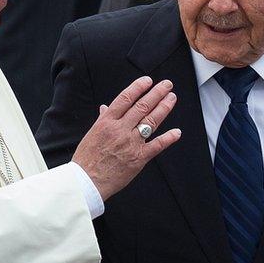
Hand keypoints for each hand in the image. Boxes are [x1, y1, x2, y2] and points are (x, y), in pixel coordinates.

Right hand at [72, 76, 181, 199]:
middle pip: (142, 106)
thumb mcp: (92, 134)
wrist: (86, 181)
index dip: (138, 87)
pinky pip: (157, 145)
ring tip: (171, 98)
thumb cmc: (87, 159)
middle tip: (167, 85)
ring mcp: (130, 143)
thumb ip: (102, 119)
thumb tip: (106, 107)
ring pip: (151, 121)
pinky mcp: (139, 158)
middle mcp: (120, 129)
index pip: (125, 98)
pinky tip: (177, 132)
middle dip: (157, 93)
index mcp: (106, 122)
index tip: (148, 80)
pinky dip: (168, 138)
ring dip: (164, 108)